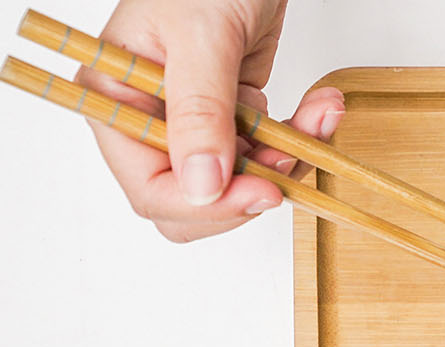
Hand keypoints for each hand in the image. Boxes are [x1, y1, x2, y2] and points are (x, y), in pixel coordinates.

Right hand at [77, 0, 343, 241]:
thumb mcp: (202, 38)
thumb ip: (199, 111)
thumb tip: (201, 185)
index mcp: (117, 101)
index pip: (151, 189)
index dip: (207, 204)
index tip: (261, 191)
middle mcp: (151, 119)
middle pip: (195, 202)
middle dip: (251, 190)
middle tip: (290, 160)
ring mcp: (196, 121)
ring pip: (242, 183)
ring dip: (290, 158)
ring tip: (319, 115)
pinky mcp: (235, 114)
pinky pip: (269, 152)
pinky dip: (302, 136)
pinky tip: (321, 107)